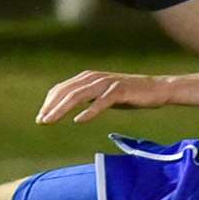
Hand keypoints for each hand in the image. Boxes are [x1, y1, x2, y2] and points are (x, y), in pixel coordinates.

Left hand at [36, 70, 198, 124]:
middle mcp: (96, 77)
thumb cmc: (130, 94)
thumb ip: (88, 97)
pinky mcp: (120, 91)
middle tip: (41, 121)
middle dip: (51, 107)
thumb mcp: (104, 95)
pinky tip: (79, 120)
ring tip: (51, 121)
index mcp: (89, 78)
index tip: (40, 118)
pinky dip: (90, 110)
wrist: (158, 89)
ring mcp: (108, 83)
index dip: (49, 102)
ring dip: (63, 108)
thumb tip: (69, 107)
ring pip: (79, 95)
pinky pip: (102, 101)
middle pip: (67, 91)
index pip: (62, 88)